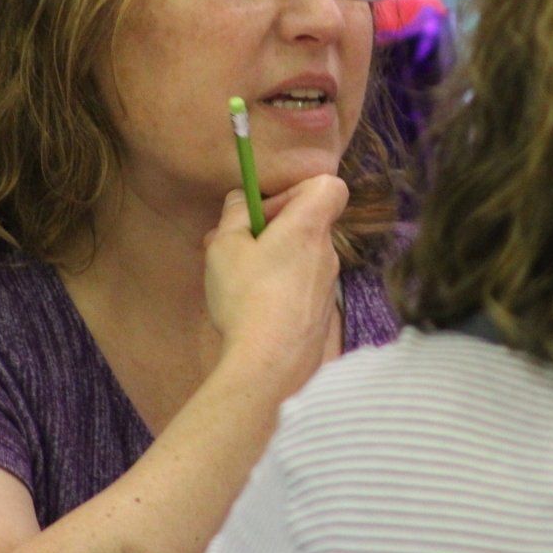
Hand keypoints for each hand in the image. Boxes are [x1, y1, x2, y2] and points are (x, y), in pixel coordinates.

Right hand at [204, 173, 347, 392]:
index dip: (297, 189)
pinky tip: (252, 309)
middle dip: (271, 229)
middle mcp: (327, 253)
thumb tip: (241, 198)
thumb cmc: (246, 298)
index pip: (329, 186)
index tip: (266, 212)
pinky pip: (301, 287)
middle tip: (233, 246)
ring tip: (235, 281)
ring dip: (272, 260)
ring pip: (301, 257)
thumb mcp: (224, 247)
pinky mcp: (322, 315)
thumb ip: (234, 215)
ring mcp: (327, 287)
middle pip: (307, 224)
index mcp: (308, 228)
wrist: (270, 365)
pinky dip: (280, 289)